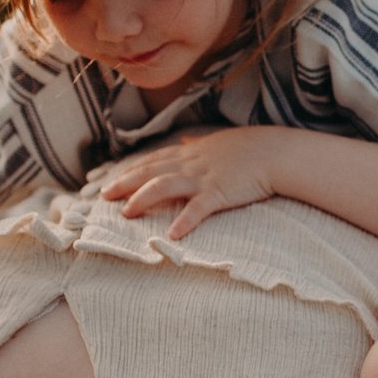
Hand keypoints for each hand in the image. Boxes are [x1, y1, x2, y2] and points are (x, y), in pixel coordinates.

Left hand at [100, 127, 289, 237]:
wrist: (275, 152)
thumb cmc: (250, 149)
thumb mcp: (219, 142)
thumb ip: (198, 145)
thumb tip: (184, 142)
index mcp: (190, 154)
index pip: (152, 161)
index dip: (129, 171)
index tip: (109, 179)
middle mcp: (191, 164)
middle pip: (150, 172)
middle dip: (124, 183)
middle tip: (103, 195)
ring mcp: (203, 178)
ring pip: (164, 186)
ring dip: (143, 199)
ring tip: (126, 212)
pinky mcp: (219, 193)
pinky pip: (198, 209)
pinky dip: (184, 221)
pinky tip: (172, 235)